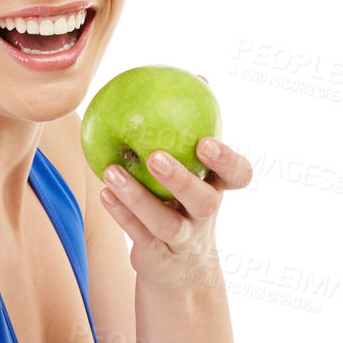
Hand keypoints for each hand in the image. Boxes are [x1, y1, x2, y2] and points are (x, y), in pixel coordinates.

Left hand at [98, 75, 252, 291]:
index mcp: (218, 189)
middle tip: (155, 156)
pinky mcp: (159, 256)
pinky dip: (121, 214)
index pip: (238, 175)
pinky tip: (104, 192)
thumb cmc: (182, 201)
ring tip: (112, 172)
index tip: (206, 142)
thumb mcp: (194, 167)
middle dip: (181, 180)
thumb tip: (199, 75)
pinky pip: (139, 235)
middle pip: (203, 201)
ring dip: (137, 197)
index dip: (227, 161)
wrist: (179, 267)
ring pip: (164, 222)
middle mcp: (205, 216)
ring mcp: (184, 240)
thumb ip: (193, 127)